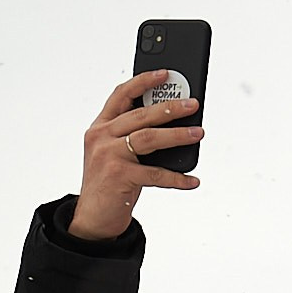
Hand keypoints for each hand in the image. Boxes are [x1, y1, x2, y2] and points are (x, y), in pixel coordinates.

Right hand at [69, 70, 203, 239]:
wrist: (93, 218)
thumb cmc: (109, 184)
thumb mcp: (115, 154)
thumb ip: (133, 137)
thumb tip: (173, 125)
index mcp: (100, 127)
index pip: (121, 95)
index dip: (143, 81)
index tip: (164, 74)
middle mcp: (101, 137)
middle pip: (140, 114)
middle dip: (170, 107)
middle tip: (193, 104)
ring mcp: (109, 156)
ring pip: (149, 137)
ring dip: (178, 134)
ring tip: (198, 133)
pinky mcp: (119, 177)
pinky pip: (156, 174)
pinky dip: (177, 178)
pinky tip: (192, 180)